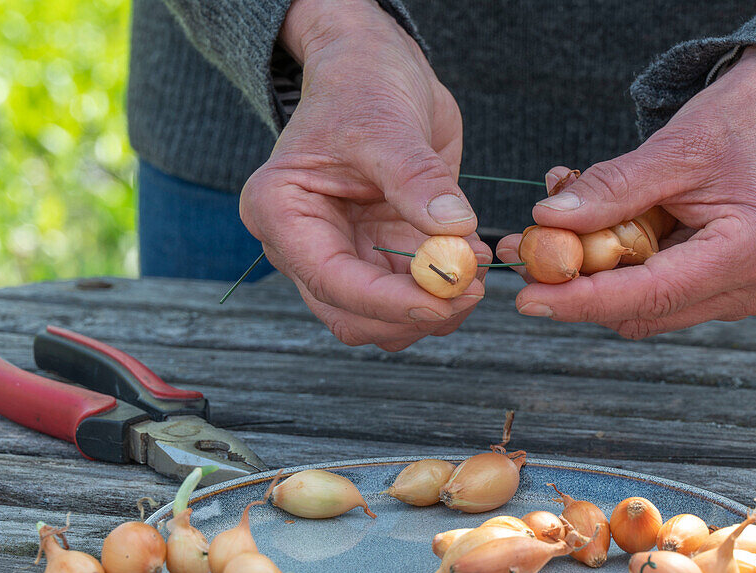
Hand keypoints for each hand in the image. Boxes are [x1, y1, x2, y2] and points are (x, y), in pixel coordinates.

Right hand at [239, 0, 488, 350]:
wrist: (375, 69)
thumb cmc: (361, 84)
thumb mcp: (386, 123)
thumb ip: (417, 178)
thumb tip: (454, 230)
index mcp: (281, 212)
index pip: (330, 280)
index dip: (388, 302)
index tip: (444, 298)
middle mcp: (304, 246)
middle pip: (353, 316)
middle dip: (414, 313)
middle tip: (471, 288)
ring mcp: (345, 255)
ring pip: (385, 320)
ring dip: (434, 308)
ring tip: (473, 264)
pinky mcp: (381, 256)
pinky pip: (412, 297)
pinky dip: (446, 290)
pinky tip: (470, 256)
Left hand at [496, 46, 755, 338]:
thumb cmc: (737, 126)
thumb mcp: (671, 148)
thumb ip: (611, 189)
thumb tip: (548, 220)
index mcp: (749, 252)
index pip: (651, 295)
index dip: (584, 300)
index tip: (528, 298)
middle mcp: (749, 288)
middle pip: (639, 310)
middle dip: (576, 285)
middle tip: (522, 248)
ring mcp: (735, 296)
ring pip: (638, 308)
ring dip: (588, 275)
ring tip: (551, 227)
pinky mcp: (718, 293)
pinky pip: (649, 292)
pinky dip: (612, 267)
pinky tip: (590, 230)